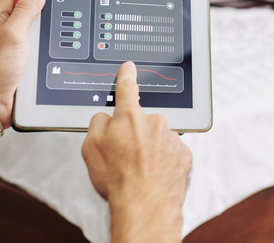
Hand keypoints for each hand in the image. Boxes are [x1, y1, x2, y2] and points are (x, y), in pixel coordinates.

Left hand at [0, 0, 45, 127]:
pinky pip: (39, 53)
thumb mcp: (12, 34)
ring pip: (38, 36)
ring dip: (44, 42)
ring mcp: (13, 48)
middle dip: (42, 22)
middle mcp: (3, 32)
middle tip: (44, 29)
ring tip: (39, 51)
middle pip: (32, 16)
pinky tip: (45, 60)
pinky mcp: (22, 63)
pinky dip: (44, 55)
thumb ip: (25, 10)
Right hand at [82, 62, 191, 241]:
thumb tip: (106, 117)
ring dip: (150, 150)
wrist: (145, 204)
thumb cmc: (117, 179)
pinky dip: (163, 161)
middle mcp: (153, 122)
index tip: (129, 68)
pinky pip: (171, 152)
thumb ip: (97, 124)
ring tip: (140, 171)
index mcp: (129, 117)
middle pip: (141, 122)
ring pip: (157, 138)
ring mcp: (171, 137)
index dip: (126, 76)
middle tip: (125, 157)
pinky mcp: (183, 153)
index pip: (126, 88)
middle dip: (134, 135)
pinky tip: (154, 174)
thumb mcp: (90, 148)